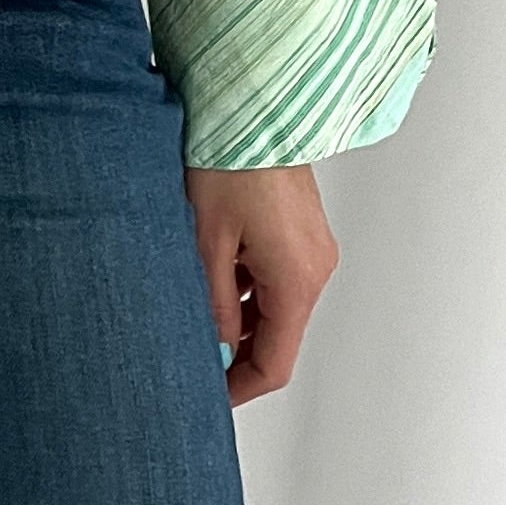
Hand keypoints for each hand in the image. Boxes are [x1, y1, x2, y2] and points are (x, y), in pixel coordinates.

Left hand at [186, 162, 336, 404]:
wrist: (254, 107)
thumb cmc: (229, 161)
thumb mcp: (206, 242)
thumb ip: (213, 305)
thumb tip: (213, 351)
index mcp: (296, 279)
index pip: (274, 364)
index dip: (239, 388)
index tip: (207, 398)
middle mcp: (316, 269)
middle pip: (278, 338)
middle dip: (235, 353)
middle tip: (189, 355)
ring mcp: (314, 250)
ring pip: (275, 308)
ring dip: (238, 317)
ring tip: (191, 306)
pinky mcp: (304, 233)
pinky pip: (278, 278)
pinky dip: (247, 288)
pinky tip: (211, 272)